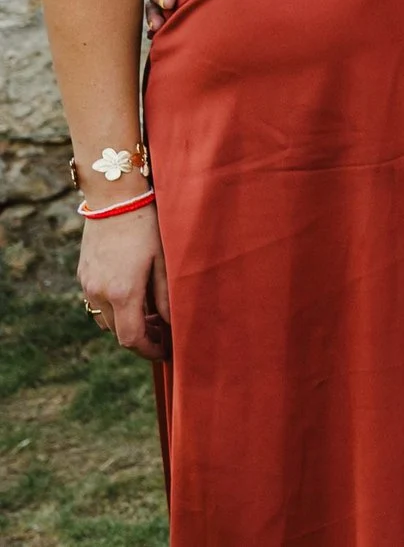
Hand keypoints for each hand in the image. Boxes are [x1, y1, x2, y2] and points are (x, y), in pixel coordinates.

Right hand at [78, 207, 171, 360]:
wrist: (116, 198)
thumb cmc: (149, 227)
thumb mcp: (165, 261)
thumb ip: (168, 297)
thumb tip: (174, 324)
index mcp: (123, 293)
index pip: (131, 339)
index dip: (150, 350)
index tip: (166, 351)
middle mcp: (99, 293)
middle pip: (117, 331)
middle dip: (142, 336)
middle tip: (166, 329)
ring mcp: (88, 283)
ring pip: (105, 318)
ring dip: (126, 322)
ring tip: (152, 311)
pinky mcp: (83, 274)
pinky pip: (97, 301)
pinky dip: (115, 306)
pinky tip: (135, 292)